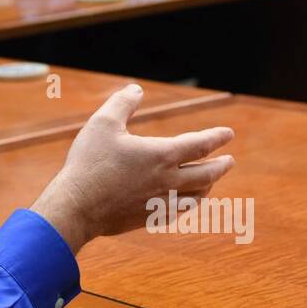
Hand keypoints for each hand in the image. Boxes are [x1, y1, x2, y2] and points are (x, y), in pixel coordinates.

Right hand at [31, 84, 234, 252]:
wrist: (77, 206)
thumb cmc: (89, 162)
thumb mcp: (102, 123)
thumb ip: (122, 103)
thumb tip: (137, 89)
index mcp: (161, 155)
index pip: (200, 144)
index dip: (217, 137)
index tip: (228, 134)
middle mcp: (168, 180)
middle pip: (207, 174)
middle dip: (221, 166)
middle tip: (229, 161)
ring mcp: (160, 202)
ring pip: (197, 196)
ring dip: (208, 186)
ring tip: (210, 181)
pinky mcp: (150, 218)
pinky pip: (179, 211)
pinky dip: (189, 203)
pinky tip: (185, 201)